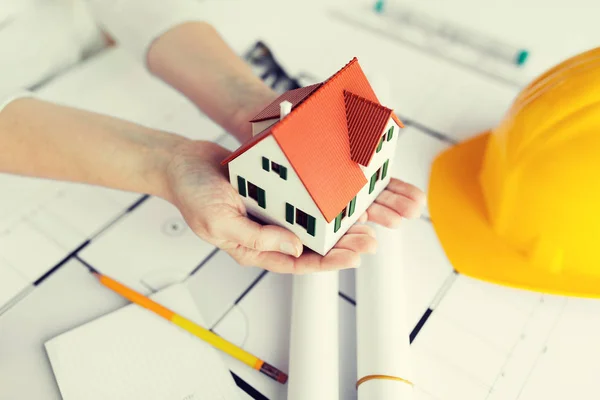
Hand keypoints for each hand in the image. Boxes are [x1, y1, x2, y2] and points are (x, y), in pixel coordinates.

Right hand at [163, 140, 423, 273]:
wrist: (182, 162)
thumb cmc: (192, 194)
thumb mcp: (221, 222)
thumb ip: (257, 238)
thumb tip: (297, 247)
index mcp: (253, 248)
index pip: (297, 263)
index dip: (327, 262)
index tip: (354, 256)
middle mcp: (266, 233)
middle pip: (310, 246)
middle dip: (341, 245)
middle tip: (368, 240)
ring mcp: (270, 211)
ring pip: (311, 223)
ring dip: (336, 224)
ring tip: (363, 221)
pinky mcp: (273, 191)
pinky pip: (302, 198)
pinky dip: (321, 199)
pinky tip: (338, 196)